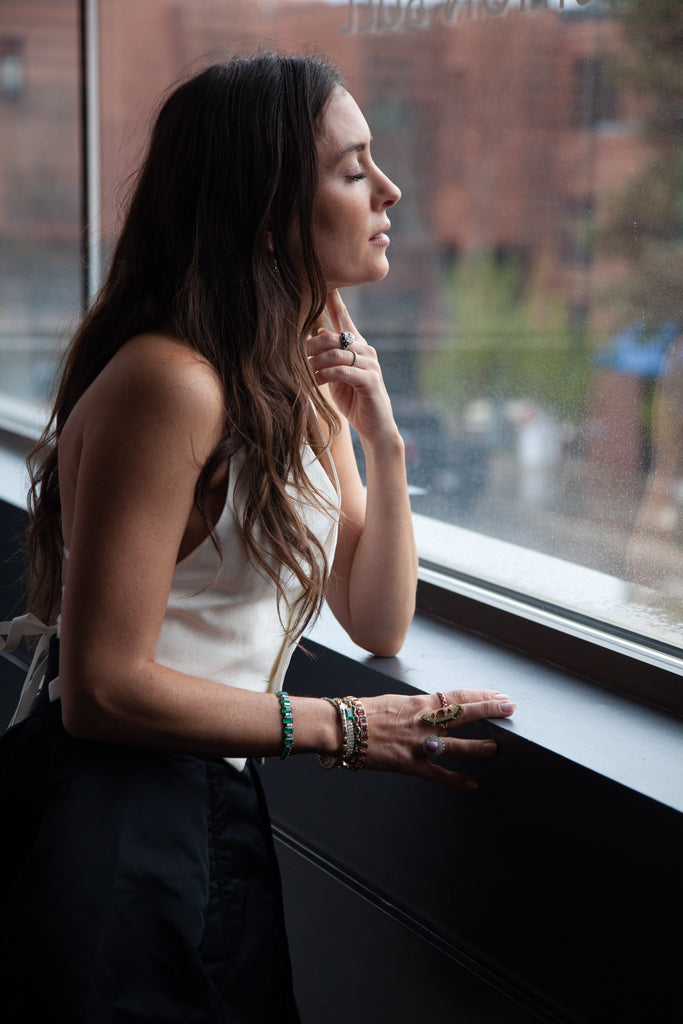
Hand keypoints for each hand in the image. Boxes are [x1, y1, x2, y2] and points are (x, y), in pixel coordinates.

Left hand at [306, 289, 397, 447]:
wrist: (375, 425)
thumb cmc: (353, 400)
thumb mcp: (335, 375)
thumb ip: (327, 356)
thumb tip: (315, 335)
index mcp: (356, 346)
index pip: (344, 318)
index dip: (334, 301)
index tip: (324, 283)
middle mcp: (366, 350)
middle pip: (334, 336)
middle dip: (311, 345)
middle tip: (294, 354)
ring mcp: (370, 364)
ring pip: (337, 353)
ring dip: (316, 362)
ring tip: (304, 372)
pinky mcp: (370, 380)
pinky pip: (344, 371)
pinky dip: (326, 375)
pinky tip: (316, 381)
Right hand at [360, 689, 515, 789]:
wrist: (343, 727)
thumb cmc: (365, 713)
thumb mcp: (397, 702)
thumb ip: (419, 707)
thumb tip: (436, 708)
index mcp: (420, 703)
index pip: (457, 696)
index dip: (481, 696)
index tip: (499, 695)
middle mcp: (423, 721)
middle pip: (463, 713)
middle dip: (489, 710)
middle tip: (510, 708)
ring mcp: (418, 743)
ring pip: (455, 745)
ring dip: (477, 747)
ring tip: (495, 748)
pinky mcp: (409, 764)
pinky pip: (437, 774)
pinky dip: (455, 780)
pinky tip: (471, 784)